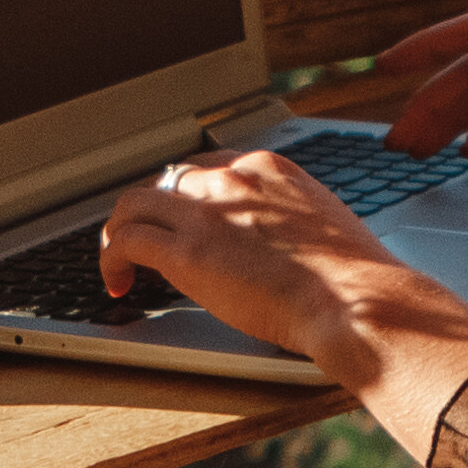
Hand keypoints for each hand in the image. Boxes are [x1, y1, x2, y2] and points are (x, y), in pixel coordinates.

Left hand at [97, 144, 467, 458]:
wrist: (356, 301)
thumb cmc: (355, 281)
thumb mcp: (325, 229)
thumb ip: (292, 225)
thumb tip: (282, 248)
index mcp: (270, 168)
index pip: (210, 166)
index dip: (190, 194)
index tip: (187, 219)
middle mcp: (233, 179)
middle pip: (169, 180)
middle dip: (155, 212)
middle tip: (150, 243)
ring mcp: (206, 212)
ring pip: (135, 202)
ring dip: (121, 231)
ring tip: (121, 262)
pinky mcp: (186, 251)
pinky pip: (125, 239)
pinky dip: (111, 258)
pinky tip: (118, 283)